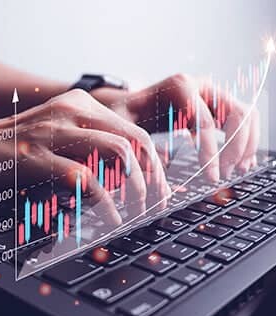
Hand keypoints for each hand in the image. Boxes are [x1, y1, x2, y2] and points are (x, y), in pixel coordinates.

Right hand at [0, 90, 170, 225]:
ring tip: (136, 213)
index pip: (135, 130)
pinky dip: (103, 202)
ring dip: (134, 188)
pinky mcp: (35, 157)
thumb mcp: (58, 136)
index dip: (156, 164)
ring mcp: (53, 132)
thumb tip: (130, 170)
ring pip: (117, 153)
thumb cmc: (16, 148)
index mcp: (80, 105)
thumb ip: (91, 145)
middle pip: (134, 141)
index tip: (160, 190)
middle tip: (156, 205)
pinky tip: (108, 218)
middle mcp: (71, 111)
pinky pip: (84, 177)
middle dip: (153, 179)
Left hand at [95, 74, 258, 180]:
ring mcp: (212, 93)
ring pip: (246, 115)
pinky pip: (242, 120)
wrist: (129, 104)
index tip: (211, 177)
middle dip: (235, 147)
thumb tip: (153, 174)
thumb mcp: (122, 125)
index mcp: (180, 86)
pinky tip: (239, 162)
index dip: (211, 152)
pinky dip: (245, 140)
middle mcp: (201, 85)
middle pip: (236, 114)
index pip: (206, 121)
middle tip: (225, 174)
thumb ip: (133, 143)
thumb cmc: (125, 114)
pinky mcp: (217, 105)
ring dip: (246, 144)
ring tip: (238, 170)